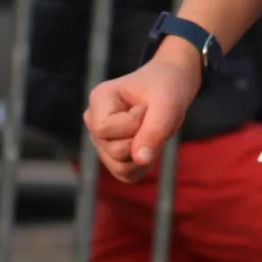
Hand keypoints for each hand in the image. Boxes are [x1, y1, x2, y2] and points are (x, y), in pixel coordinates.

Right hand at [84, 44, 203, 183]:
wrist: (169, 87)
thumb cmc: (166, 88)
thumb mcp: (167, 104)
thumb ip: (153, 131)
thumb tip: (140, 160)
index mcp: (99, 98)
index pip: (105, 129)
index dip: (133, 125)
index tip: (145, 108)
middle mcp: (93, 120)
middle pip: (114, 151)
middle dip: (142, 140)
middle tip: (151, 119)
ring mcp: (100, 140)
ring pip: (119, 167)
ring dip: (145, 154)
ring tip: (150, 131)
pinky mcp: (111, 155)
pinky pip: (126, 174)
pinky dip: (143, 165)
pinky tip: (150, 145)